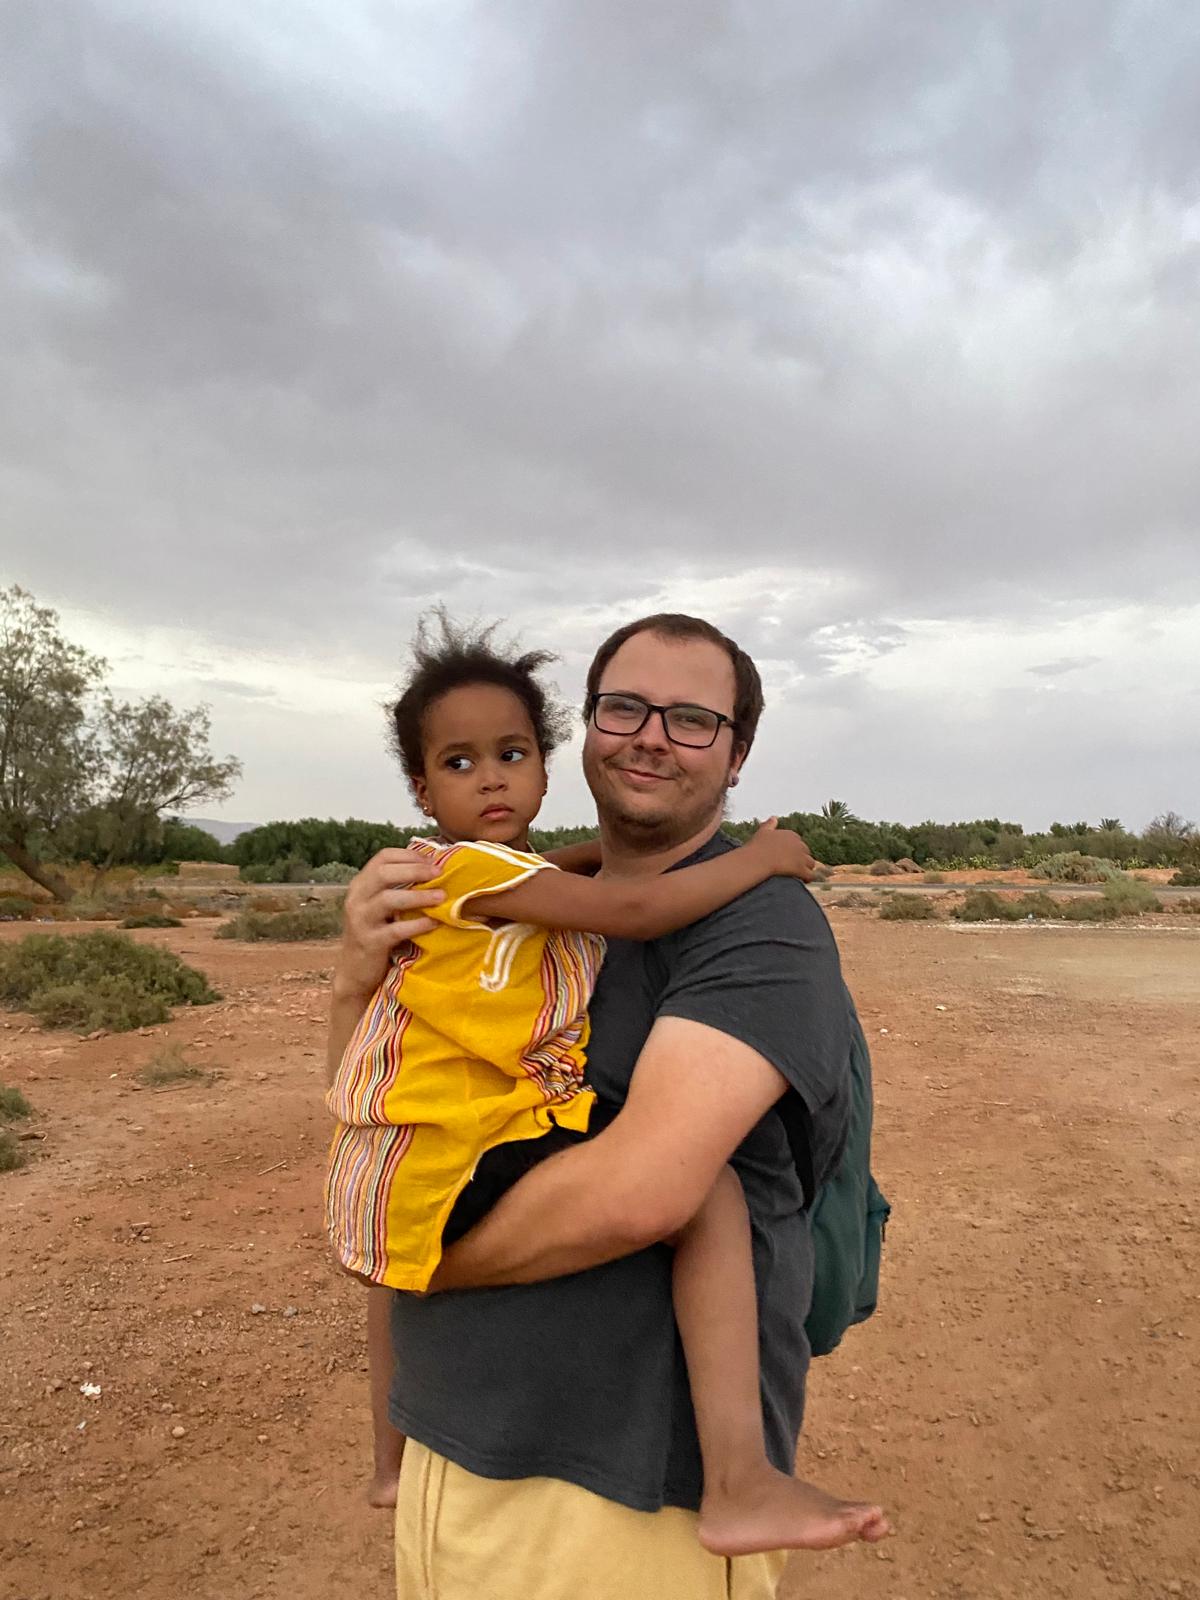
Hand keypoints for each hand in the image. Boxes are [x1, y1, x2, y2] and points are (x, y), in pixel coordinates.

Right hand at [334, 848, 445, 1002]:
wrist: (354, 970)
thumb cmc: (374, 933)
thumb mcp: (379, 906)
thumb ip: (397, 887)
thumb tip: (432, 869)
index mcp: (361, 884)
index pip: (382, 857)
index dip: (409, 855)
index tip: (432, 860)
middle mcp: (357, 898)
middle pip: (384, 873)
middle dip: (415, 870)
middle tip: (439, 873)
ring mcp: (361, 920)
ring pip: (388, 899)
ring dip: (418, 896)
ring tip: (441, 897)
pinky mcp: (370, 942)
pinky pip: (396, 930)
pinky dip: (417, 925)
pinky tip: (434, 922)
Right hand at [748, 817, 817, 881]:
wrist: (756, 859)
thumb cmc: (757, 847)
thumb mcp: (763, 831)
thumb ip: (770, 824)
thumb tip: (774, 817)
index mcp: (791, 835)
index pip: (799, 842)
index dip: (794, 850)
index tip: (788, 857)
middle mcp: (798, 844)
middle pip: (806, 852)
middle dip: (802, 859)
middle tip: (794, 867)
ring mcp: (801, 857)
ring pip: (811, 863)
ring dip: (807, 868)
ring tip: (800, 875)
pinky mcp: (801, 869)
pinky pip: (810, 875)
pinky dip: (808, 878)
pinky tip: (803, 881)